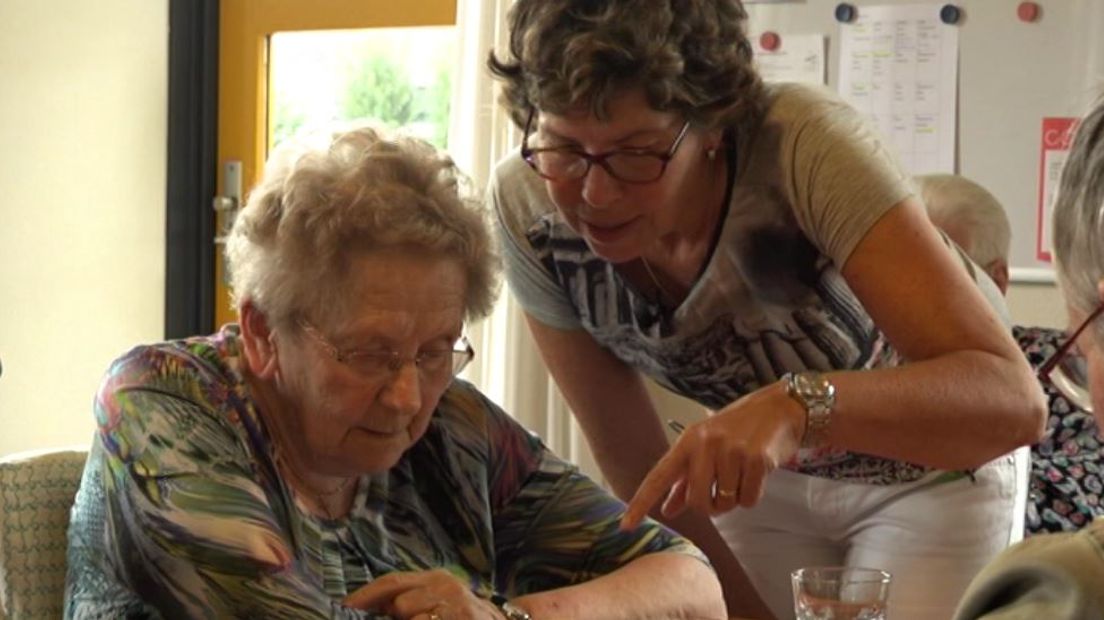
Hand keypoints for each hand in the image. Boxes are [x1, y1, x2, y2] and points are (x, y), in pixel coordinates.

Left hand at [343, 569, 502, 619]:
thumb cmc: (462, 616)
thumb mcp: (436, 601)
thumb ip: (407, 600)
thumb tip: (365, 607)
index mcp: (435, 578)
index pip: (392, 582)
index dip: (365, 595)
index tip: (344, 606)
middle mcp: (447, 586)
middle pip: (400, 603)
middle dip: (396, 618)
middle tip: (407, 618)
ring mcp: (457, 607)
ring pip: (414, 619)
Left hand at [620, 380, 803, 529]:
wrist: (780, 409)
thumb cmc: (739, 430)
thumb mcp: (707, 447)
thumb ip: (685, 480)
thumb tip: (667, 509)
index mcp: (688, 441)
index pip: (659, 476)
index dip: (641, 502)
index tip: (625, 525)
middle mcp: (706, 444)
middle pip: (697, 500)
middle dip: (709, 507)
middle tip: (720, 496)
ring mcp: (731, 451)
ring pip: (725, 503)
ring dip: (734, 499)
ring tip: (742, 476)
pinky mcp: (756, 460)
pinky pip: (748, 500)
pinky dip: (753, 496)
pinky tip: (757, 475)